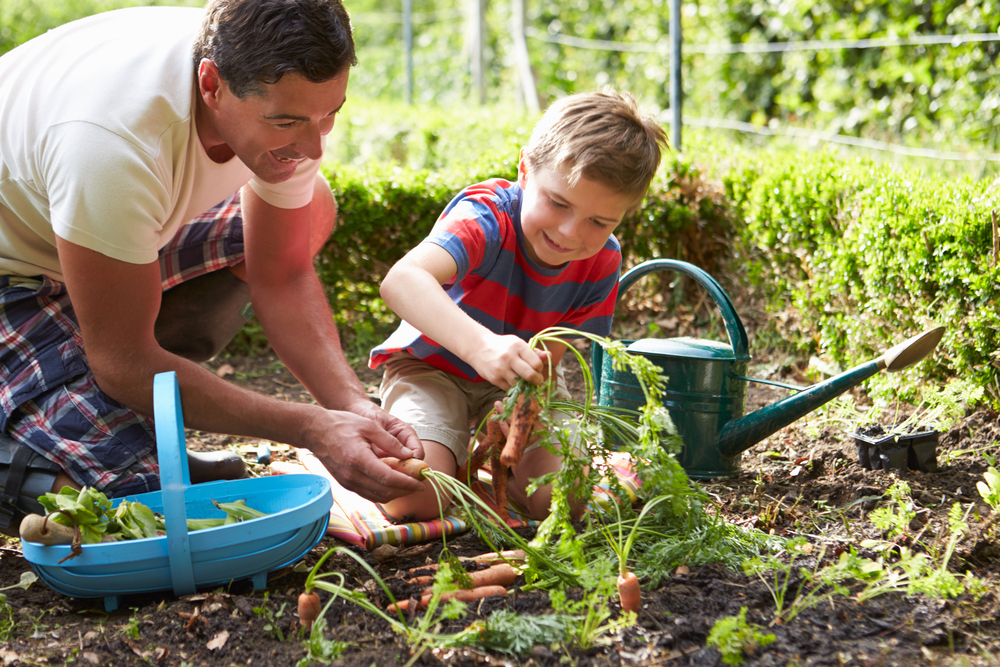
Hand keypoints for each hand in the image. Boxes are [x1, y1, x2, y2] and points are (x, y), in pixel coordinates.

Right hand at [299, 407, 424, 502]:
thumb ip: (391, 442)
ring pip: (377, 497)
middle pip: (385, 492)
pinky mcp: (346, 484)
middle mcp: (352, 476)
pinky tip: (393, 483)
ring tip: (409, 484)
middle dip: (405, 490)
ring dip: (395, 493)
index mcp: (359, 460)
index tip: (421, 483)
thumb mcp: (370, 426)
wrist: (315, 431)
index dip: (408, 483)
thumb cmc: (343, 424)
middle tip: (419, 484)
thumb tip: (410, 456)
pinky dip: (383, 492)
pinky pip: (369, 494)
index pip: (389, 479)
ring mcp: (347, 482)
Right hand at [470, 334, 549, 390]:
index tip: (538, 370)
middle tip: (537, 381)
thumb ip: (534, 352)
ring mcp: (501, 369)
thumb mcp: (518, 344)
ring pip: (520, 385)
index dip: (540, 369)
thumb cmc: (502, 346)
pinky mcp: (494, 379)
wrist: (478, 348)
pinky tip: (514, 383)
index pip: (536, 363)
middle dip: (537, 381)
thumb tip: (549, 356)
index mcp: (518, 347)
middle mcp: (509, 358)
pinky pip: (509, 389)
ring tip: (525, 382)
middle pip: (530, 376)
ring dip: (526, 386)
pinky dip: (514, 388)